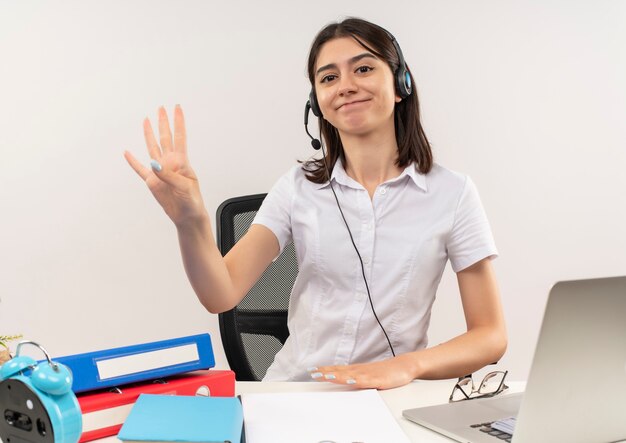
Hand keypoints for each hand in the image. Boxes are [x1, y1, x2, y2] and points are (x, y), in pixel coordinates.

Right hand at [124, 105, 206, 226]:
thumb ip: (169, 175)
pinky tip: (127, 153)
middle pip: (165, 138)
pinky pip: (140, 169)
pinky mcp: (152, 181)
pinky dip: (132, 161)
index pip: (180, 137)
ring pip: (153, 148)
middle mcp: (170, 163)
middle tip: (161, 109)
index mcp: (182, 162)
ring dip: (149, 134)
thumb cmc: (192, 201)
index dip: (178, 122)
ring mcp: (160, 171)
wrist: (187, 216)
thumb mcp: (184, 187)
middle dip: (163, 123)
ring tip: (146, 121)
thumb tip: (154, 164)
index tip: (177, 108)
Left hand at [308, 354, 416, 389]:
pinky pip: (366, 380)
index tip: (312, 370)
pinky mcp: (378, 379)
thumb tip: (341, 379)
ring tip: (326, 376)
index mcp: (357, 369)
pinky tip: (350, 380)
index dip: (325, 370)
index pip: (337, 369)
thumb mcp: (367, 374)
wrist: (404, 366)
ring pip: (350, 375)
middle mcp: (360, 370)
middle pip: (340, 371)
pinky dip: (357, 380)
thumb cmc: (385, 371)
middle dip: (327, 372)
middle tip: (313, 373)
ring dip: (338, 375)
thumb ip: (355, 376)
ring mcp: (368, 374)